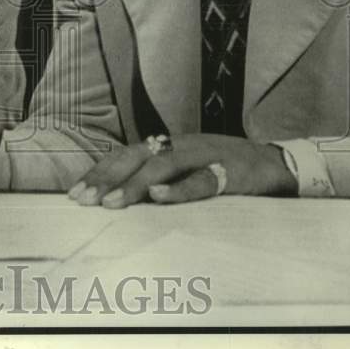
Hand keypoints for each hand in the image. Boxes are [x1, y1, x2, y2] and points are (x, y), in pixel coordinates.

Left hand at [67, 134, 296, 208]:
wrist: (275, 164)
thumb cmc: (222, 170)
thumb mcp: (185, 170)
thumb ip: (156, 179)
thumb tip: (116, 198)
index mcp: (167, 145)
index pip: (125, 155)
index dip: (99, 172)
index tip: (74, 192)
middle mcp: (180, 145)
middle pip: (136, 157)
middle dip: (107, 178)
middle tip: (83, 199)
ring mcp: (204, 155)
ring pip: (163, 166)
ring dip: (134, 184)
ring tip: (111, 202)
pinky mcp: (229, 172)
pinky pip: (201, 180)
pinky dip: (179, 189)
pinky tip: (158, 197)